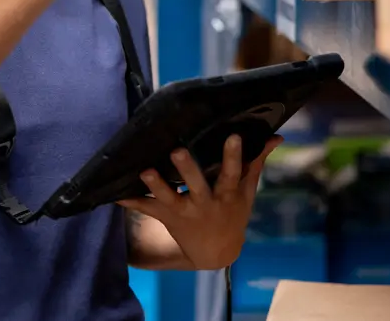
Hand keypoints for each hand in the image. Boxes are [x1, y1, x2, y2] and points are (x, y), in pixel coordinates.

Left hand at [118, 134, 282, 269]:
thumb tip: (276, 136)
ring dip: (156, 185)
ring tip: (144, 171)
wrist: (216, 253)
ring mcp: (184, 211)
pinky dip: (130, 200)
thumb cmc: (232, 212)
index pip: (233, 173)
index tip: (232, 136)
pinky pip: (145, 208)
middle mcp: (205, 203)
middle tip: (177, 150)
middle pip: (197, 185)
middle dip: (187, 169)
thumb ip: (257, 162)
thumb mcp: (247, 192)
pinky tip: (113, 192)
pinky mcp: (166, 216)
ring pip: (169, 198)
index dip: (233, 156)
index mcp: (227, 194)